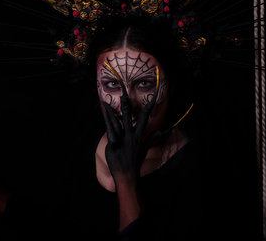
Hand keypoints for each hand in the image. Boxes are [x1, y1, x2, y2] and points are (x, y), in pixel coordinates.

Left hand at [100, 65, 158, 184]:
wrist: (127, 176)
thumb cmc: (135, 163)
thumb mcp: (144, 150)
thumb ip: (151, 140)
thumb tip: (160, 132)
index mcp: (138, 136)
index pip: (144, 118)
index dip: (148, 107)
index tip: (152, 97)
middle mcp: (130, 135)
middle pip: (129, 115)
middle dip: (127, 101)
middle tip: (124, 89)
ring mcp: (121, 140)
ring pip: (116, 121)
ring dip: (111, 110)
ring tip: (106, 99)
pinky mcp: (113, 145)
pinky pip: (109, 130)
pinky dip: (107, 121)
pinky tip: (104, 114)